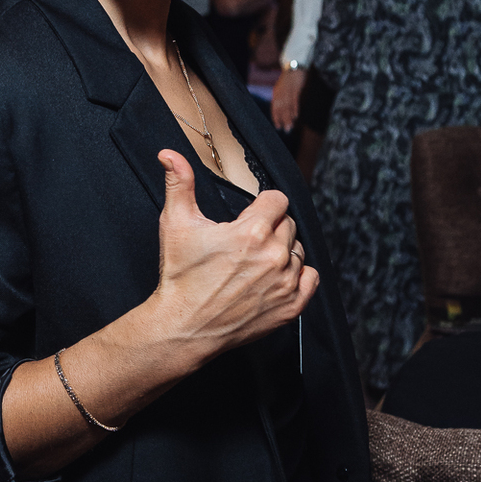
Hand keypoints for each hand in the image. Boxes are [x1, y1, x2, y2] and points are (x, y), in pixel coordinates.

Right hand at [145, 150, 317, 363]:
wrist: (184, 326)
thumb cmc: (180, 277)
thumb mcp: (176, 224)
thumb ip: (179, 184)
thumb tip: (170, 155)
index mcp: (252, 231)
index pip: (278, 200)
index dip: (262, 204)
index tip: (249, 215)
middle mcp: (274, 256)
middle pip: (289, 224)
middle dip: (270, 227)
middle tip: (245, 242)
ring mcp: (285, 283)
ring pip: (298, 251)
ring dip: (282, 252)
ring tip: (254, 262)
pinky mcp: (290, 307)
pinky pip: (310, 279)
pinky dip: (297, 275)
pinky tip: (274, 277)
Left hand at [271, 65, 306, 130]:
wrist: (294, 66)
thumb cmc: (290, 79)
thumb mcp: (283, 88)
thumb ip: (283, 99)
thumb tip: (285, 110)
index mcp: (276, 94)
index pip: (274, 108)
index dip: (276, 118)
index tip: (278, 127)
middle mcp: (280, 94)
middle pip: (281, 109)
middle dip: (283, 120)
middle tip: (286, 131)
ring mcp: (287, 92)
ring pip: (287, 107)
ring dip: (289, 118)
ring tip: (290, 127)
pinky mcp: (295, 89)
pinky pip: (294, 101)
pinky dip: (295, 109)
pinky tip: (296, 116)